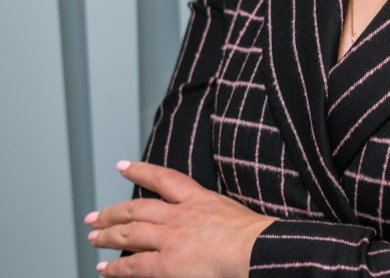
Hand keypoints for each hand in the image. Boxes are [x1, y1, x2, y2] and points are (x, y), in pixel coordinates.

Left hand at [84, 160, 275, 277]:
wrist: (254, 250)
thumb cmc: (251, 235)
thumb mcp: (229, 211)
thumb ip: (210, 211)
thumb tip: (204, 217)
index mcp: (198, 198)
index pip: (163, 178)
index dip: (139, 171)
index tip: (122, 166)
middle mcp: (180, 215)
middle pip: (137, 208)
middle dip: (112, 212)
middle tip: (94, 216)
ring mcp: (170, 238)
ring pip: (129, 233)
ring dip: (107, 236)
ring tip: (92, 238)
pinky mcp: (165, 264)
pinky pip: (133, 266)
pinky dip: (115, 268)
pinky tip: (104, 269)